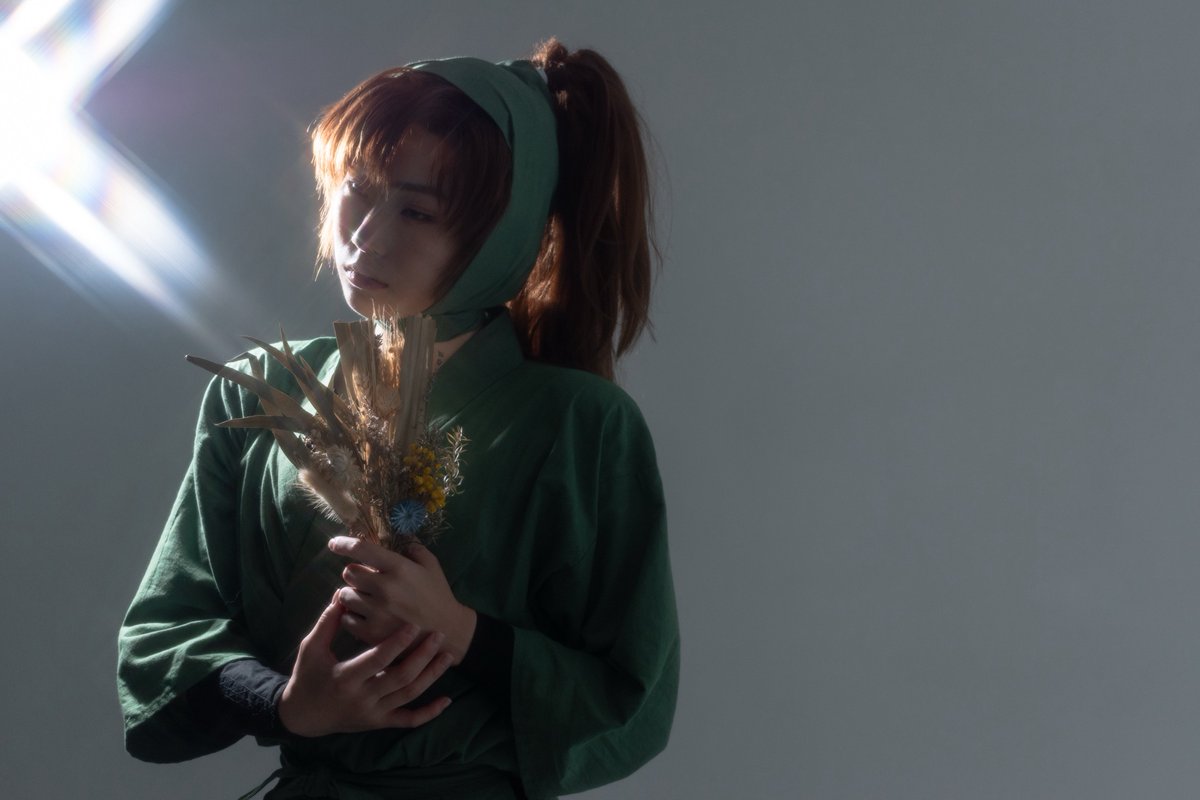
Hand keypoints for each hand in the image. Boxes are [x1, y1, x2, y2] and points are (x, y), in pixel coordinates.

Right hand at [278, 593, 453, 736]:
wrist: (302, 716)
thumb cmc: (307, 676)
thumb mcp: (311, 647)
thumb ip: (328, 621)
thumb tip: (342, 592)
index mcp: (345, 677)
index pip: (378, 659)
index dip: (398, 642)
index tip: (415, 624)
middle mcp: (362, 698)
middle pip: (400, 677)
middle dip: (423, 656)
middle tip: (439, 635)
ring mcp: (373, 713)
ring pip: (409, 696)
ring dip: (431, 676)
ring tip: (448, 656)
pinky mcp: (378, 723)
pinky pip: (408, 720)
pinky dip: (429, 712)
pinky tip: (446, 701)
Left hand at [329, 536, 476, 663]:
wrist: (447, 631)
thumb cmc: (438, 595)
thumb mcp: (431, 566)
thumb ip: (413, 549)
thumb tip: (398, 538)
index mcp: (398, 568)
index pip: (362, 549)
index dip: (344, 544)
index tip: (334, 543)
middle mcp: (385, 587)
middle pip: (349, 573)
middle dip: (355, 574)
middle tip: (366, 580)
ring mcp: (377, 611)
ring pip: (344, 595)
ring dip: (352, 595)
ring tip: (366, 599)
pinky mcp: (371, 633)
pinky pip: (346, 618)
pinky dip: (352, 616)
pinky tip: (365, 615)